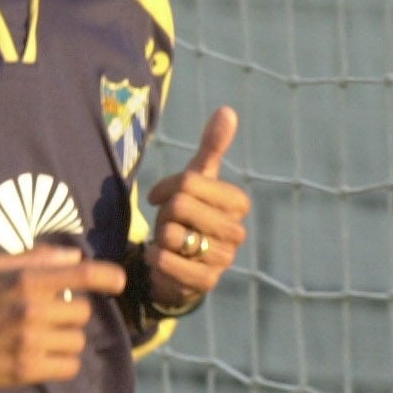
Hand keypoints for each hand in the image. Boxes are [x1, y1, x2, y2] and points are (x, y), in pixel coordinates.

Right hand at [0, 245, 126, 387]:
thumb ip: (35, 259)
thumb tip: (74, 256)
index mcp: (27, 280)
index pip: (83, 274)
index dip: (108, 276)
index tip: (117, 282)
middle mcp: (34, 309)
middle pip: (83, 312)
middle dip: (70, 314)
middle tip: (48, 317)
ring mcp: (32, 341)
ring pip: (78, 340)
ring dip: (66, 340)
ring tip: (43, 339)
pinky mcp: (28, 369)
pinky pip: (70, 366)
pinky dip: (62, 363)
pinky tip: (44, 358)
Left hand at [143, 105, 251, 309]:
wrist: (177, 263)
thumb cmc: (187, 215)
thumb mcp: (196, 180)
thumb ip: (211, 147)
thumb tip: (227, 110)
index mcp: (237, 202)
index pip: (189, 181)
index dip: (166, 188)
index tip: (160, 197)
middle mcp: (237, 231)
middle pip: (180, 206)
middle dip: (164, 214)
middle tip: (168, 223)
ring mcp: (223, 259)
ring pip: (172, 233)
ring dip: (160, 237)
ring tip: (169, 242)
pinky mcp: (205, 282)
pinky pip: (168, 261)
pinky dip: (155, 258)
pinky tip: (160, 258)